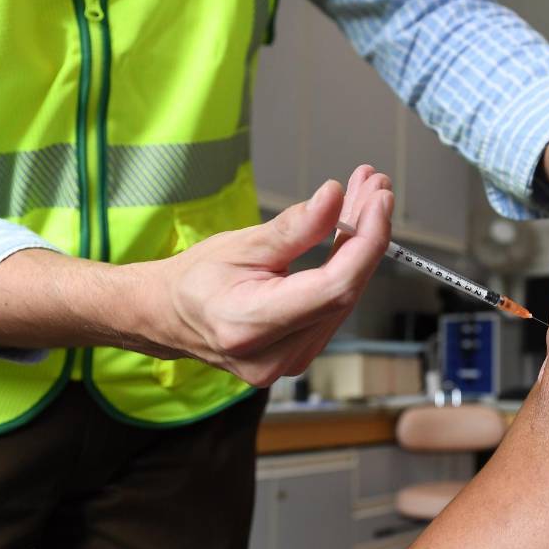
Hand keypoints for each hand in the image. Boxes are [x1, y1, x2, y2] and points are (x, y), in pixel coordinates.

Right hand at [144, 165, 392, 385]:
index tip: (379, 201)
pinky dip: (348, 266)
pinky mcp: (301, 354)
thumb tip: (335, 198)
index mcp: (251, 325)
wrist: (170, 316)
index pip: (334, 288)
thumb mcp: (241, 243)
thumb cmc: (197, 279)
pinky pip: (336, 306)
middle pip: (345, 291)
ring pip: (346, 297)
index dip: (366, 244)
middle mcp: (276, 355)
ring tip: (366, 197)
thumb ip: (294, 227)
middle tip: (375, 186)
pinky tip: (353, 230)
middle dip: (367, 235)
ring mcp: (291, 362)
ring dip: (362, 246)